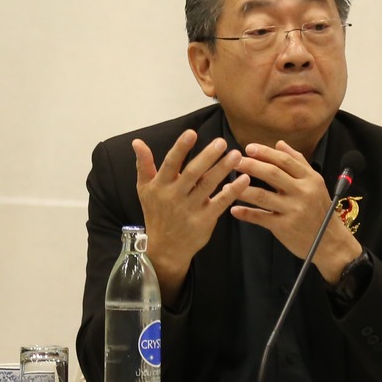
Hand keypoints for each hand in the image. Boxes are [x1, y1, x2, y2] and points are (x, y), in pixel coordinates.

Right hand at [132, 131, 248, 301]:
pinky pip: (221, 202)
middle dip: (208, 156)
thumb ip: (144, 164)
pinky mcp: (205, 220)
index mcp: (160, 186)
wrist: (164, 248)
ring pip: (208, 185)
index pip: (170, 163)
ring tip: (236, 155)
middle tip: (222, 141)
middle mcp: (174, 196)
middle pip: (193, 173)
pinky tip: (244, 179)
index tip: (192, 133)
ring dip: (223, 169)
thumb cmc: (155, 213)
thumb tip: (137, 141)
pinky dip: (233, 190)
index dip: (181, 148)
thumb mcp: (145, 189)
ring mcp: (190, 209)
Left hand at [231, 142, 362, 283]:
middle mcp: (302, 192)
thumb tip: (280, 144)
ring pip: (262, 196)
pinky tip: (234, 209)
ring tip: (227, 185)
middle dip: (251, 165)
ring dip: (243, 189)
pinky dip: (246, 213)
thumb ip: (298, 162)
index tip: (249, 148)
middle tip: (234, 161)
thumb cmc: (320, 210)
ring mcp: (293, 210)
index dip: (265, 153)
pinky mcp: (284, 227)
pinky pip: (260, 218)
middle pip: (272, 174)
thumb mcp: (315, 183)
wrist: (330, 242)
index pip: (285, 161)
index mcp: (310, 179)